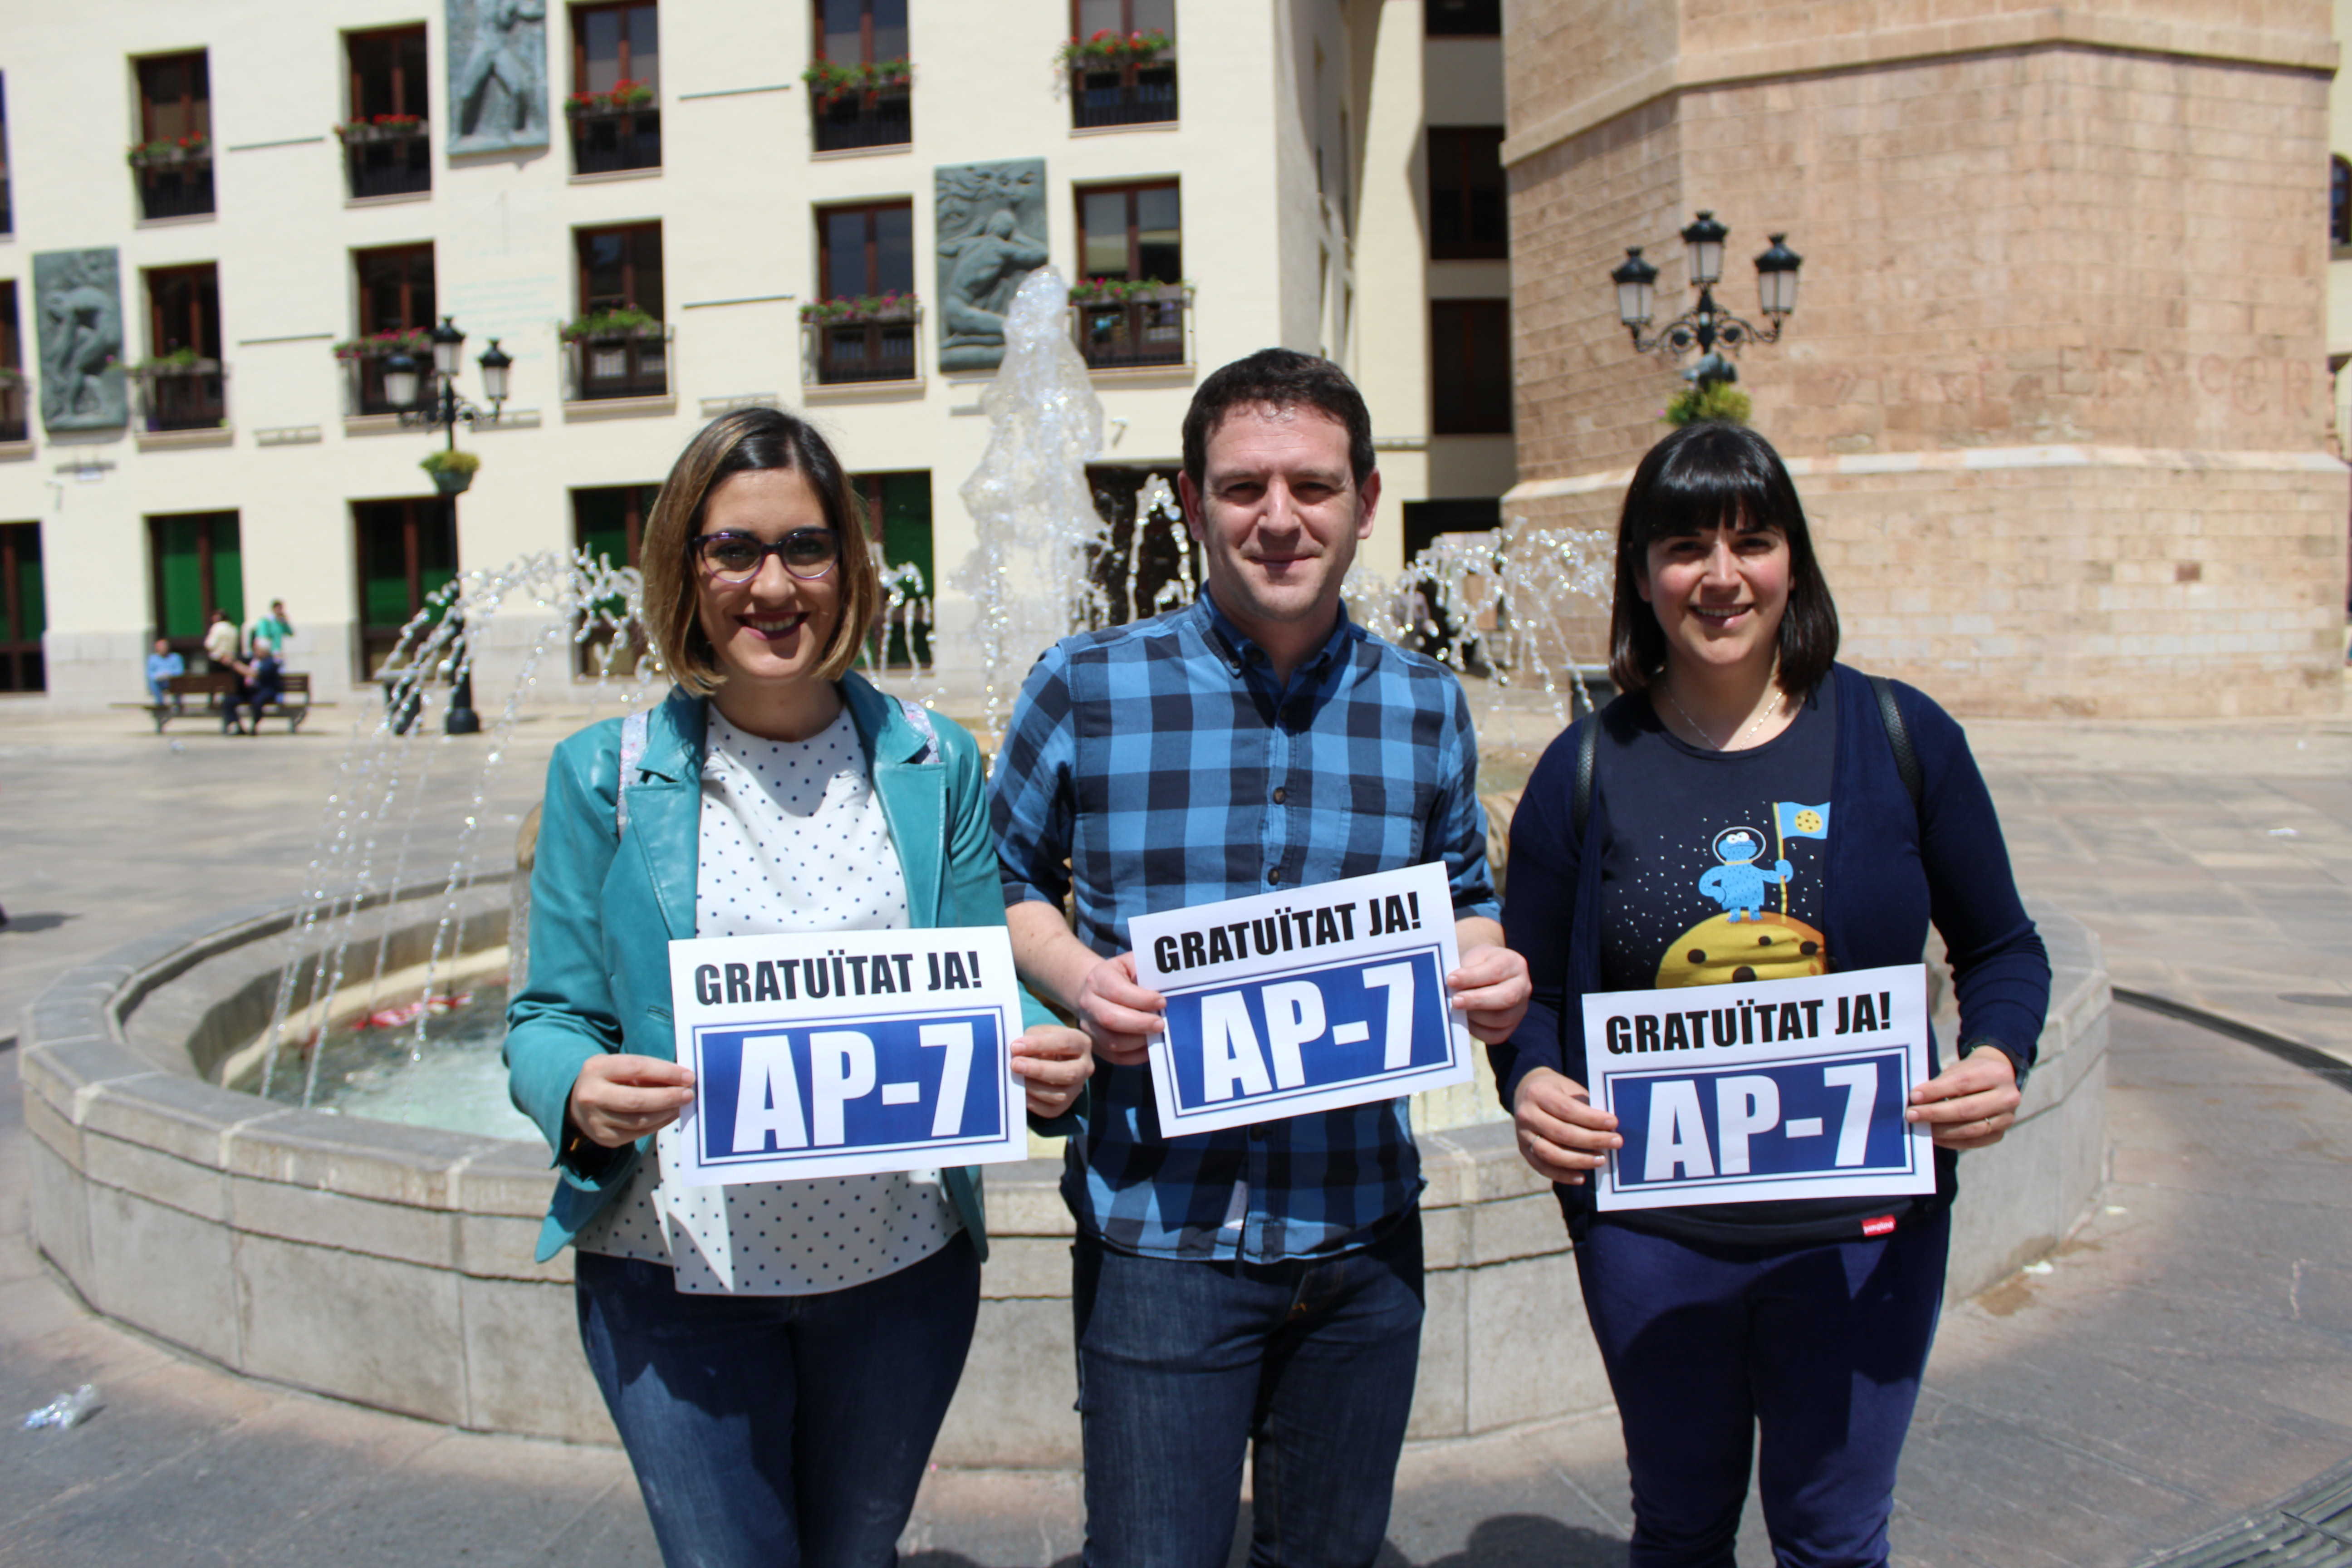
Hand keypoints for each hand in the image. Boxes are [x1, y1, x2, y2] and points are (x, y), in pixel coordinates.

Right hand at [567, 1054, 695, 1148]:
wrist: (578, 1103)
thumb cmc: (610, 1079)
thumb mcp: (621, 1066)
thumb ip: (647, 1070)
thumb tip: (683, 1080)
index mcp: (596, 1069)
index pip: (636, 1067)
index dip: (666, 1072)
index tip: (688, 1076)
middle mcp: (591, 1096)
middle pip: (636, 1100)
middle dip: (668, 1097)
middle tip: (689, 1094)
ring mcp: (596, 1120)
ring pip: (640, 1120)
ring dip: (667, 1112)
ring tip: (682, 1104)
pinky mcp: (605, 1138)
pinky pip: (639, 1133)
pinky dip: (659, 1124)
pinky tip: (669, 1114)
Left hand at [1010, 1024, 1093, 1118]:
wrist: (1050, 1058)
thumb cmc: (1044, 1042)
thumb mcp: (1040, 1032)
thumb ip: (1030, 1038)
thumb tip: (1017, 1051)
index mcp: (1081, 1043)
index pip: (1064, 1043)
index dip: (1039, 1044)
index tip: (1016, 1046)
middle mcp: (1085, 1067)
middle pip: (1068, 1073)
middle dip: (1039, 1070)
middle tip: (1015, 1064)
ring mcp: (1076, 1089)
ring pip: (1059, 1095)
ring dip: (1033, 1087)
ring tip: (1016, 1078)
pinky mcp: (1065, 1106)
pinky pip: (1050, 1110)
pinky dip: (1032, 1103)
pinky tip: (1020, 1092)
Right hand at [1071, 952, 1164, 1065]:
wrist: (1094, 990)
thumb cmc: (1121, 976)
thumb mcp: (1131, 964)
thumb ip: (1146, 972)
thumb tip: (1168, 990)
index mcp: (1098, 978)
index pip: (1117, 991)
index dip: (1142, 999)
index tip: (1162, 1002)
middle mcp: (1088, 1003)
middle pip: (1110, 1019)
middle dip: (1140, 1024)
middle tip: (1161, 1024)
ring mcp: (1089, 1026)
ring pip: (1112, 1042)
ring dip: (1138, 1042)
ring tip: (1156, 1035)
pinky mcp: (1095, 1044)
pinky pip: (1115, 1057)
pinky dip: (1135, 1056)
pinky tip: (1149, 1047)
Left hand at [1447, 942, 1531, 1042]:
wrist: (1484, 973)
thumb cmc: (1475, 964)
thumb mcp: (1471, 958)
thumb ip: (1464, 971)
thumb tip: (1451, 988)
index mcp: (1513, 963)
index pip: (1496, 971)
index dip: (1472, 977)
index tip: (1450, 980)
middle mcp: (1522, 986)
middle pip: (1506, 997)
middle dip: (1477, 1000)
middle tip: (1455, 1001)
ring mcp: (1520, 1008)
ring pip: (1500, 1019)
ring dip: (1474, 1016)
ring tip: (1457, 1009)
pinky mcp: (1511, 1026)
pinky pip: (1496, 1035)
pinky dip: (1477, 1030)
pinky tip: (1465, 1020)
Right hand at [1512, 1066, 1619, 1184]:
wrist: (1526, 1092)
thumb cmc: (1557, 1091)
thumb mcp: (1569, 1089)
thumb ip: (1585, 1106)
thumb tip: (1610, 1128)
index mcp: (1538, 1093)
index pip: (1567, 1109)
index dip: (1591, 1119)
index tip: (1613, 1123)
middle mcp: (1526, 1114)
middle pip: (1561, 1133)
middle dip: (1592, 1140)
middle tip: (1616, 1142)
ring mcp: (1522, 1135)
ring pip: (1551, 1154)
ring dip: (1579, 1160)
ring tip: (1602, 1160)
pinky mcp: (1524, 1151)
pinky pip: (1543, 1168)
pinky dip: (1563, 1175)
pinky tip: (1581, 1177)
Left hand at [1905, 1047, 2020, 1149]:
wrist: (1996, 1080)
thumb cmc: (1971, 1073)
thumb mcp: (1959, 1069)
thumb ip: (1941, 1083)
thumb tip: (1916, 1101)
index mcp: (1998, 1073)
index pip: (1963, 1083)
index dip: (1937, 1090)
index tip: (1914, 1096)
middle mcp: (2009, 1097)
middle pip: (1968, 1109)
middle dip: (1936, 1113)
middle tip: (1912, 1115)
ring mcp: (2007, 1118)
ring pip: (1971, 1129)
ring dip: (1941, 1130)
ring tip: (1920, 1127)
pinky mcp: (2000, 1134)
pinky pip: (1973, 1142)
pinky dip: (1951, 1141)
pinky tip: (1934, 1137)